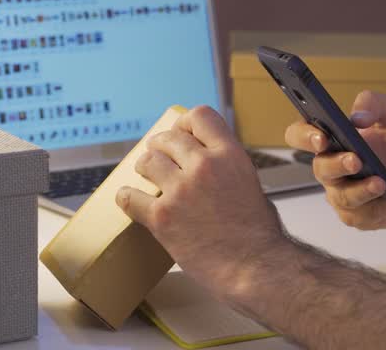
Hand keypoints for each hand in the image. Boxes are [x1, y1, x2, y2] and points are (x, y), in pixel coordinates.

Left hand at [117, 106, 286, 300]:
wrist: (255, 267)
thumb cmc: (258, 234)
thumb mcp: (250, 183)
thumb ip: (227, 166)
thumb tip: (212, 162)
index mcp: (229, 155)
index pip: (199, 116)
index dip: (185, 123)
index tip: (181, 132)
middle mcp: (204, 166)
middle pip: (169, 138)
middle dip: (161, 145)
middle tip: (158, 154)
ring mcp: (181, 190)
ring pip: (147, 161)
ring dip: (145, 168)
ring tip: (145, 174)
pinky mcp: (162, 216)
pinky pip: (131, 197)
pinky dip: (127, 198)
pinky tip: (129, 199)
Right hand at [284, 90, 385, 229]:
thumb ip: (376, 103)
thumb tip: (358, 117)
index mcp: (329, 137)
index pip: (299, 134)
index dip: (304, 136)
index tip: (322, 137)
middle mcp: (329, 166)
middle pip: (320, 168)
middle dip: (337, 165)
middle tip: (356, 160)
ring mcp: (341, 193)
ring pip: (342, 197)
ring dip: (362, 190)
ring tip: (382, 182)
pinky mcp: (357, 215)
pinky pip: (366, 214)